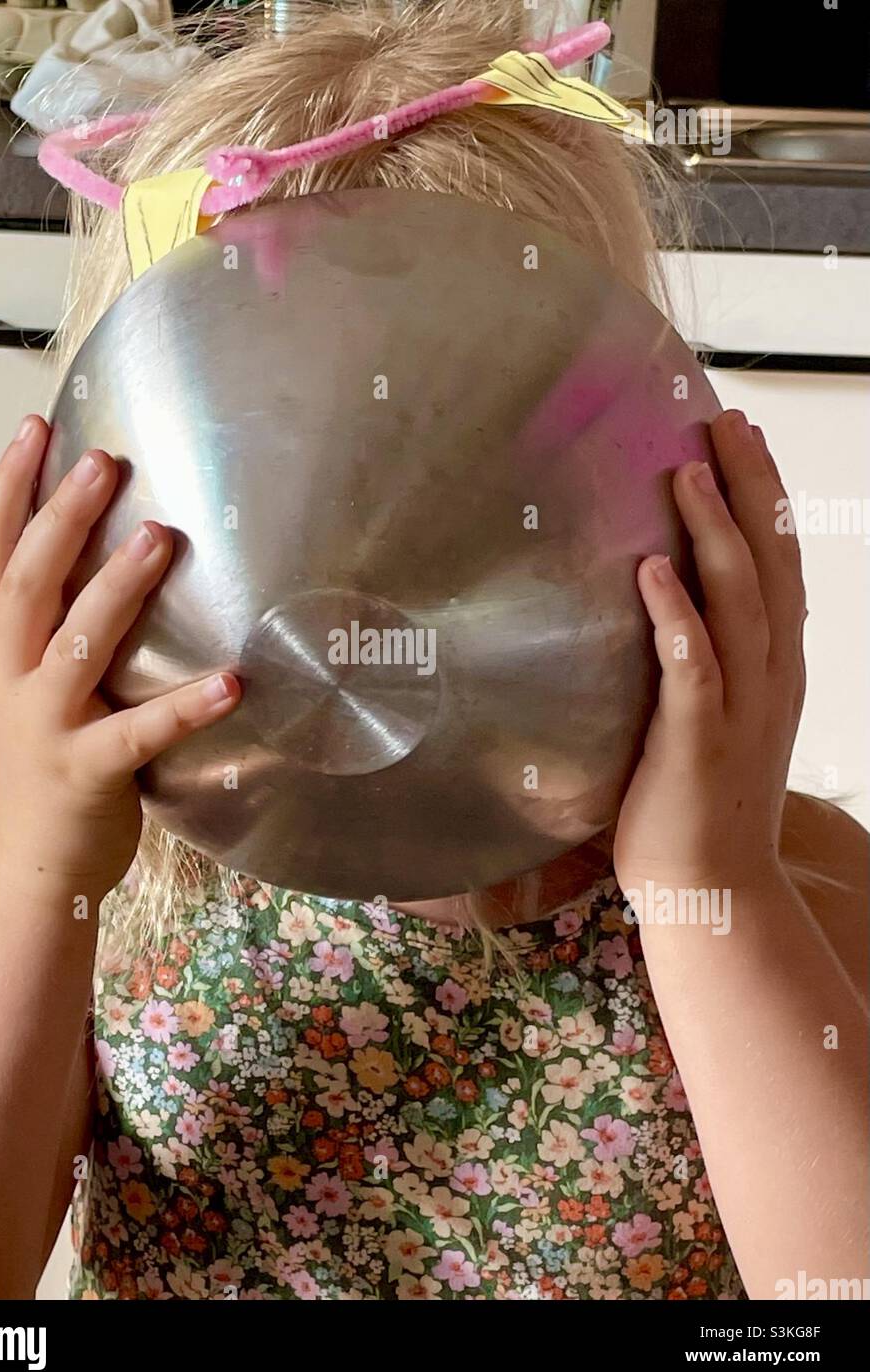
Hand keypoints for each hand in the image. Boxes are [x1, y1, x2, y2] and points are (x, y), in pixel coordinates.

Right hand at [0, 417, 240, 900]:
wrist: (23, 871)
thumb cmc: (36, 774)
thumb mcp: (20, 688)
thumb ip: (44, 628)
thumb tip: (92, 554)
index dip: (8, 489)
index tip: (36, 429)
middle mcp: (11, 679)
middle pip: (29, 583)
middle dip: (62, 517)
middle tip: (103, 463)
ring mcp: (46, 726)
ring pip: (76, 644)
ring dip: (116, 588)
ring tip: (159, 537)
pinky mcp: (89, 772)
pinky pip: (141, 733)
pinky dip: (187, 706)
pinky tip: (233, 681)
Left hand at [613, 410, 805, 898]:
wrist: (714, 889)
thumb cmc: (700, 800)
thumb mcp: (718, 714)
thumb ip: (704, 658)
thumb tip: (664, 600)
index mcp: (774, 666)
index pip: (779, 565)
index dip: (764, 498)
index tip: (742, 439)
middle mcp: (769, 676)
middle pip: (769, 565)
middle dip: (750, 490)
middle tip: (725, 423)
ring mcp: (738, 709)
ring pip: (739, 605)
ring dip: (715, 535)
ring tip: (686, 474)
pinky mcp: (696, 743)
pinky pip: (692, 670)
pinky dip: (676, 618)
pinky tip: (651, 574)